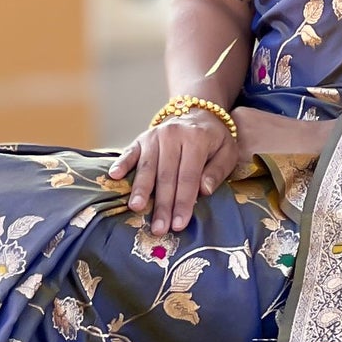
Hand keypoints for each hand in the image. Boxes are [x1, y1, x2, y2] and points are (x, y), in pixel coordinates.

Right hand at [111, 113, 240, 235]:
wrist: (198, 113)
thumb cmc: (214, 140)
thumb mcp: (227, 152)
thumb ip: (217, 171)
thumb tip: (204, 190)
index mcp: (196, 140)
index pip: (189, 177)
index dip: (183, 202)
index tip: (179, 224)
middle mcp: (173, 135)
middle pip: (166, 176)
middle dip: (163, 204)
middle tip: (159, 228)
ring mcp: (155, 136)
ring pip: (147, 167)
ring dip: (141, 189)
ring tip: (136, 208)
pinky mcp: (141, 138)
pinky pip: (130, 152)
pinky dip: (122, 164)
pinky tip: (114, 176)